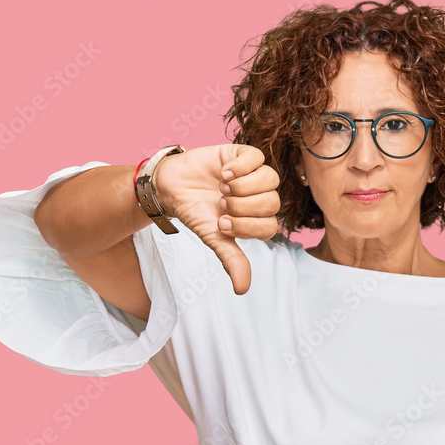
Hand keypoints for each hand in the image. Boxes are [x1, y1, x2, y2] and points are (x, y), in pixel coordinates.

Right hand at [152, 144, 280, 294]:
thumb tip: (242, 290)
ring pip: (270, 178)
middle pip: (273, 202)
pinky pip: (257, 157)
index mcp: (257, 219)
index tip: (222, 223)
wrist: (172, 187)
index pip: (271, 226)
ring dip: (244, 186)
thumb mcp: (213, 238)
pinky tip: (223, 173)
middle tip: (220, 204)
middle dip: (243, 206)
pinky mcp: (243, 154)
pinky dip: (240, 167)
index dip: (247, 226)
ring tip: (222, 188)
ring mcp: (254, 174)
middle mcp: (260, 196)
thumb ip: (231, 259)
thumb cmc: (196, 213)